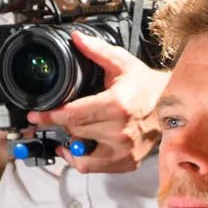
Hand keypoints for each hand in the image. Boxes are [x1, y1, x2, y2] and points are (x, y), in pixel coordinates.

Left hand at [26, 30, 167, 173]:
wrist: (172, 108)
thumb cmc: (147, 87)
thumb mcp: (123, 63)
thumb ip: (97, 51)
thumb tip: (76, 39)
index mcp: (117, 106)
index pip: (73, 116)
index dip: (50, 117)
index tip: (35, 116)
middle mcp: (120, 131)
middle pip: (75, 133)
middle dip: (61, 125)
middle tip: (52, 119)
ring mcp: (125, 150)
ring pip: (81, 154)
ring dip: (70, 144)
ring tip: (64, 136)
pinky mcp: (127, 162)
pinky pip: (94, 168)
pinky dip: (82, 160)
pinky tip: (78, 149)